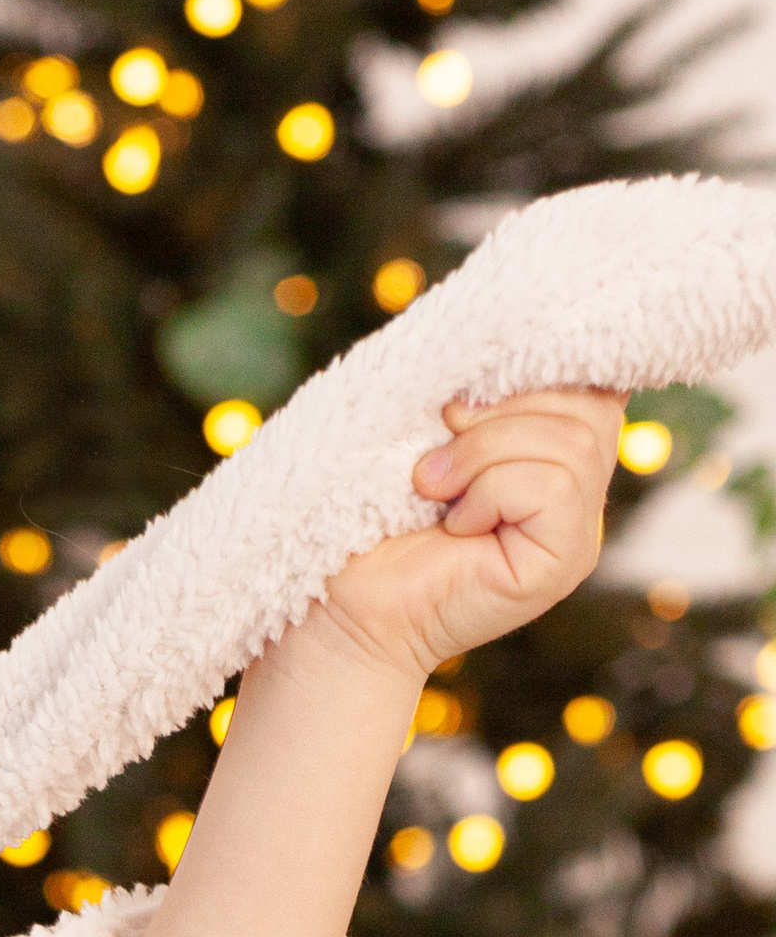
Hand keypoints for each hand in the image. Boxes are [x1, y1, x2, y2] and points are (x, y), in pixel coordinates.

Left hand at [298, 386, 623, 689]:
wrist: (342, 607)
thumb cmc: (370, 519)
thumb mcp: (427, 433)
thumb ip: (478, 389)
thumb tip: (516, 330)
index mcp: (552, 452)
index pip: (594, 379)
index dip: (545, 365)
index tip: (470, 392)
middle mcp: (578, 492)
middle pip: (588, 404)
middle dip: (499, 413)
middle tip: (435, 447)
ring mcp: (577, 531)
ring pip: (571, 442)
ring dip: (484, 452)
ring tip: (431, 487)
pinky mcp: (563, 563)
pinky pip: (554, 486)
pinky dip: (491, 490)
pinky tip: (455, 524)